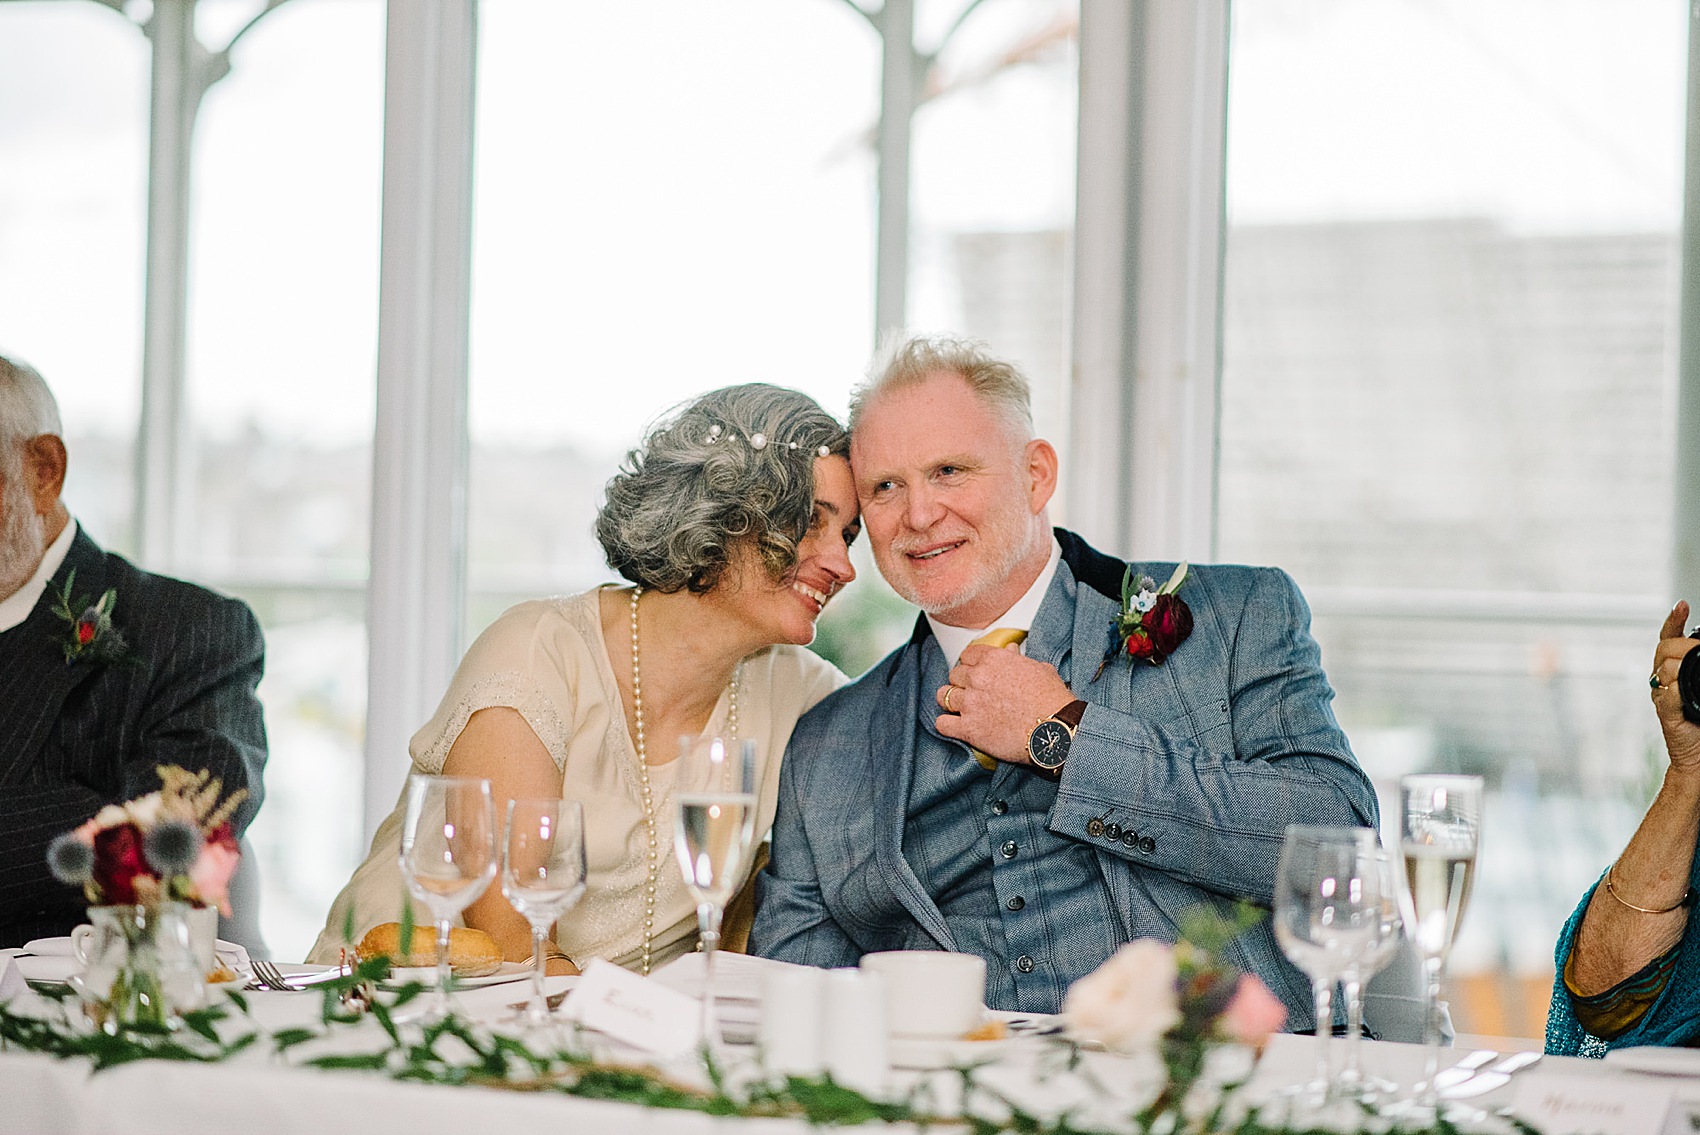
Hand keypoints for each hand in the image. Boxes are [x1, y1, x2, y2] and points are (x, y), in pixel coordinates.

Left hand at [935, 642, 1074, 764]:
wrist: (1055, 730)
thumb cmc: (1053, 700)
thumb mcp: (1040, 669)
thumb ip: (1018, 658)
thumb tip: (1011, 648)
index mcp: (994, 659)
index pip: (967, 655)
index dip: (971, 664)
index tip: (976, 673)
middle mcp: (978, 678)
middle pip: (954, 675)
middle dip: (962, 683)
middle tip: (972, 693)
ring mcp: (971, 703)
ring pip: (943, 696)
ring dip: (951, 702)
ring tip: (960, 709)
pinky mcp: (968, 729)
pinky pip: (942, 724)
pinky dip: (946, 725)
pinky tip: (955, 727)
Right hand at [1651, 600, 1699, 775]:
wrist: (1699, 758)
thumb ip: (1697, 670)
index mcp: (1672, 672)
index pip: (1668, 639)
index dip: (1673, 620)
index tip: (1682, 605)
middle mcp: (1663, 681)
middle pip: (1665, 649)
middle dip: (1683, 648)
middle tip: (1699, 656)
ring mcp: (1662, 696)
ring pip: (1665, 668)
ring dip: (1682, 669)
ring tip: (1696, 684)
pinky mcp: (1666, 715)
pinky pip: (1668, 695)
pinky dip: (1677, 691)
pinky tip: (1683, 692)